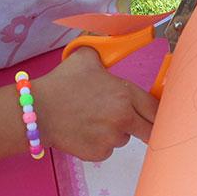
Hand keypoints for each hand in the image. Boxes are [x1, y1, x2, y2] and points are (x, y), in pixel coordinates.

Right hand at [33, 48, 158, 161]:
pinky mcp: (99, 154)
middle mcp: (123, 119)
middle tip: (136, 123)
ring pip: (124, 138)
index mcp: (125, 94)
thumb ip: (105, 52)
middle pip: (149, 131)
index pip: (156, 108)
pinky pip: (107, 150)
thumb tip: (112, 41)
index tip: (156, 114)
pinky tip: (85, 131)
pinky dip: (100, 144)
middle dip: (146, 128)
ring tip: (94, 120)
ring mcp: (111, 139)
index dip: (158, 112)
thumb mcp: (85, 57)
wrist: (39, 111)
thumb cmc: (61, 84)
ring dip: (116, 132)